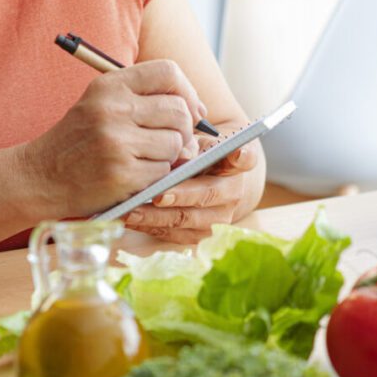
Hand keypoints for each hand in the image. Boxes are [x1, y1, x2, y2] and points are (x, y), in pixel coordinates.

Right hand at [24, 59, 208, 213]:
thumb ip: (146, 101)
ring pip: (175, 143)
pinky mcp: (122, 173)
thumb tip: (199, 113)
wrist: (41, 176)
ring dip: (170, 156)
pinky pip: (164, 171)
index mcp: (110, 85)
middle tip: (171, 142)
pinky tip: (135, 176)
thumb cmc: (80, 141)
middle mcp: (113, 108)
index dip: (187, 91)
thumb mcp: (103, 105)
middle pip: (179, 110)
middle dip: (184, 130)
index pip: (168, 72)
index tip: (192, 110)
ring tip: (145, 159)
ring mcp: (117, 141)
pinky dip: (157, 177)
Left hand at [122, 119, 262, 244]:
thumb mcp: (198, 141)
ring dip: (158, 217)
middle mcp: (232, 192)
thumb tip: (179, 155)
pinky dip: (152, 228)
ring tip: (131, 211)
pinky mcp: (201, 234)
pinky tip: (132, 220)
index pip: (245, 157)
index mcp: (236, 163)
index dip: (241, 156)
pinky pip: (175, 235)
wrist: (207, 178)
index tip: (236, 153)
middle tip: (157, 194)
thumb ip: (190, 144)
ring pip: (188, 220)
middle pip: (208, 194)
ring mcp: (219, 217)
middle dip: (180, 195)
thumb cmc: (198, 153)